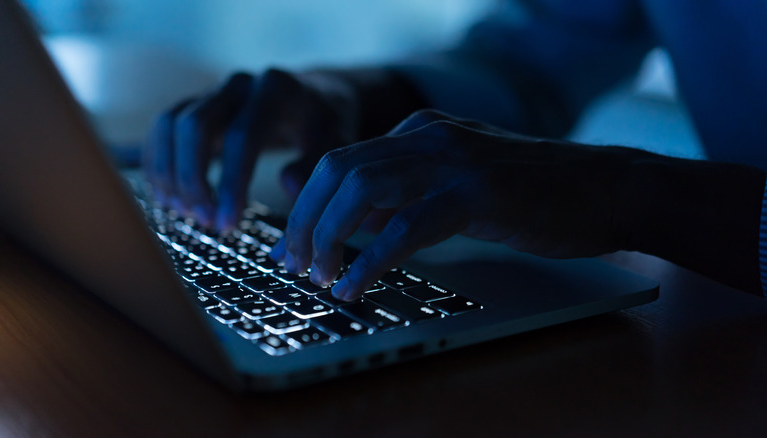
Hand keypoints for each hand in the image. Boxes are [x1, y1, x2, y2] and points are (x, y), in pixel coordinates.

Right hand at [143, 69, 358, 228]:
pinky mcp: (195, 104)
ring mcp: (213, 91)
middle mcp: (239, 85)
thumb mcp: (336, 144)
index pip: (242, 136)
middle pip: (194, 125)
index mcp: (276, 90)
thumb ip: (316, 165)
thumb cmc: (324, 126)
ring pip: (170, 124)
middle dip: (193, 179)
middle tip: (204, 222)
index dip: (230, 183)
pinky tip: (169, 196)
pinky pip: (163, 128)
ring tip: (184, 212)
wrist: (313, 98)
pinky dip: (159, 162)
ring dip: (169, 172)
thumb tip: (288, 186)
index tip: (227, 223)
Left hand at [272, 109, 649, 299]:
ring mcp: (452, 160)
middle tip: (295, 265)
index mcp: (417, 131)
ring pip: (361, 191)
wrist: (606, 188)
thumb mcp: (453, 186)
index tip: (290, 246)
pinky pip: (406, 226)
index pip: (338, 161)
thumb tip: (345, 222)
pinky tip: (355, 285)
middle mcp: (427, 135)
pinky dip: (371, 260)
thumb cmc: (532, 195)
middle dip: (304, 222)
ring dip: (329, 239)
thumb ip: (402, 195)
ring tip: (320, 278)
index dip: (303, 206)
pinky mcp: (477, 192)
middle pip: (336, 171)